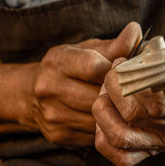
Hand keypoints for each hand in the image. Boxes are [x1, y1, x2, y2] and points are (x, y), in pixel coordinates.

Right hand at [23, 22, 141, 146]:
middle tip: (135, 90)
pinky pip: (94, 133)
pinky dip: (107, 126)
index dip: (117, 70)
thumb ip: (113, 45)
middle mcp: (50, 88)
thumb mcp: (85, 50)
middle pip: (99, 95)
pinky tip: (112, 118)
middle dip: (120, 93)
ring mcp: (53, 114)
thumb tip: (136, 31)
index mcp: (58, 61)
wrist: (28, 95)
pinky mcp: (59, 134)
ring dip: (117, 112)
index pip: (95, 67)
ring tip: (126, 104)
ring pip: (100, 117)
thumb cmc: (66, 67)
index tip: (128, 71)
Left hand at [92, 29, 164, 165]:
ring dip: (104, 111)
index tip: (125, 63)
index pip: (158, 101)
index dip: (134, 81)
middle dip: (114, 89)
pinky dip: (105, 138)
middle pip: (134, 116)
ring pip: (121, 138)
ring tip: (106, 90)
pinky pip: (123, 156)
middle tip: (114, 71)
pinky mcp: (154, 147)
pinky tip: (106, 114)